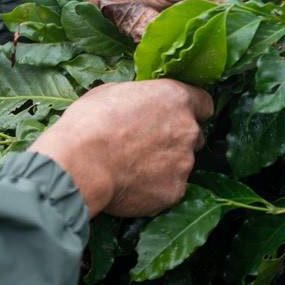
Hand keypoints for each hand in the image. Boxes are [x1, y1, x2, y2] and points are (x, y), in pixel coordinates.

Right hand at [29, 80, 212, 216]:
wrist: (80, 164)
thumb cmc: (90, 122)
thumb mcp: (113, 92)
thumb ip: (141, 98)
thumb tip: (142, 104)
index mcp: (175, 98)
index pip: (204, 103)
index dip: (191, 110)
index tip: (178, 116)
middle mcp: (188, 130)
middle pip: (194, 135)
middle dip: (176, 139)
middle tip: (147, 144)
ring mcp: (184, 163)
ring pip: (182, 164)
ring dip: (165, 165)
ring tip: (132, 167)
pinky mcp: (175, 192)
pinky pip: (170, 188)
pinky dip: (155, 187)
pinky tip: (131, 184)